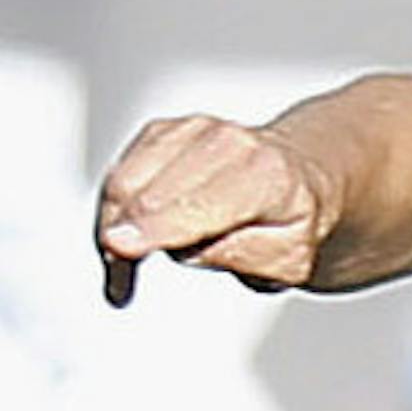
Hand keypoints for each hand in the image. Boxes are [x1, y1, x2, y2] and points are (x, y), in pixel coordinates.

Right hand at [95, 114, 340, 306]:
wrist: (299, 178)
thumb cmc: (292, 224)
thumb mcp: (287, 260)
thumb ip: (239, 255)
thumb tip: (185, 247)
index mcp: (269, 177)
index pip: (201, 205)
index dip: (157, 227)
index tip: (120, 246)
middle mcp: (230, 143)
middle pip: (152, 194)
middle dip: (126, 238)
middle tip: (121, 280)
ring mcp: (194, 130)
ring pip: (125, 182)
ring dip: (113, 226)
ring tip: (124, 267)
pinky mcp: (164, 130)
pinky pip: (119, 173)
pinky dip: (113, 209)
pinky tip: (130, 236)